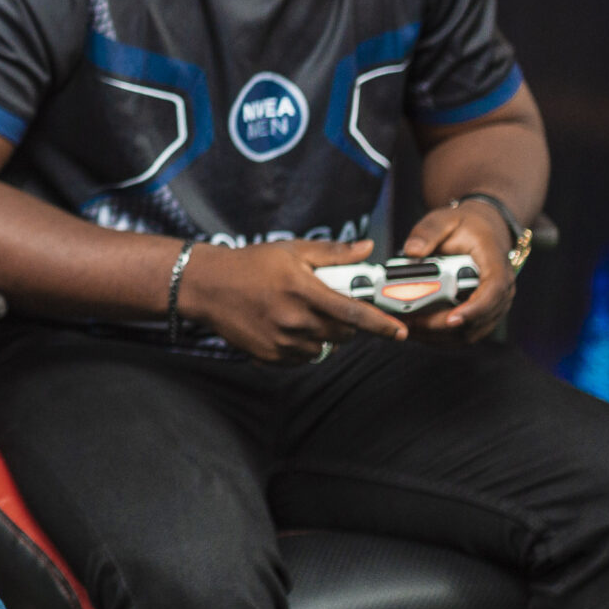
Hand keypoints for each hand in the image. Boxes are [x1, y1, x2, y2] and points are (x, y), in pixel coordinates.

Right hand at [176, 239, 408, 362]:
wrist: (207, 287)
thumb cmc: (251, 264)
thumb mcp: (292, 251)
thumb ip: (333, 253)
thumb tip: (366, 249)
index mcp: (304, 291)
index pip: (353, 313)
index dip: (381, 324)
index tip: (400, 331)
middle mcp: (295, 320)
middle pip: (343, 334)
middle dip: (349, 325)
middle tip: (336, 308)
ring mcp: (281, 342)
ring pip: (324, 348)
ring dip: (326, 336)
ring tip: (307, 316)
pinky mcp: (270, 356)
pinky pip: (302, 358)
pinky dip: (305, 347)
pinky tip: (290, 328)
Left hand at [401, 201, 518, 341]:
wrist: (484, 230)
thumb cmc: (467, 226)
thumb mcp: (444, 220)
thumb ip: (427, 233)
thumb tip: (412, 251)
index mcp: (495, 264)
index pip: (493, 291)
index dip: (474, 309)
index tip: (451, 318)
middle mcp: (501, 289)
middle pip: (479, 319)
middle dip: (444, 326)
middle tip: (412, 323)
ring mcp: (494, 305)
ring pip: (471, 332)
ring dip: (440, 335)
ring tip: (410, 327)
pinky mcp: (483, 315)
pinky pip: (465, 334)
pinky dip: (442, 336)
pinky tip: (419, 330)